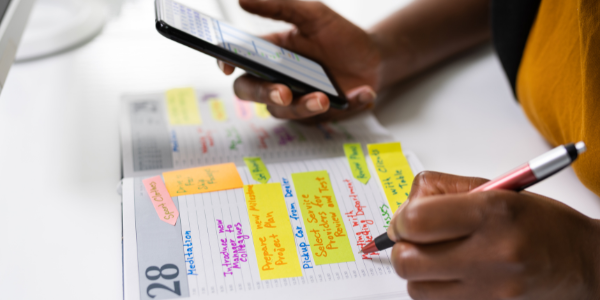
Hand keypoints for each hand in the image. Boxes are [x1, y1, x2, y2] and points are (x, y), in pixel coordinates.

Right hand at [218, 0, 380, 122]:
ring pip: (283, 112)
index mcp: (271, 54)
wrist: (376, 59)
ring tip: (324, 97)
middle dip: (264, 94)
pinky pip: (320, 119)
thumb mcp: (313, 15)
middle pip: (252, 92)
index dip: (226, 63)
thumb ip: (279, 7)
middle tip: (284, 93)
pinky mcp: (316, 115)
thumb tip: (242, 0)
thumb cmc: (341, 36)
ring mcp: (295, 100)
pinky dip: (344, 106)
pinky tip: (361, 92)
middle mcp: (277, 79)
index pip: (239, 60)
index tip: (228, 66)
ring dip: (302, 107)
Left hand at [387, 171, 599, 299]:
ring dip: (417, 272)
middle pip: (409, 260)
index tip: (405, 220)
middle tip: (415, 240)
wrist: (584, 262)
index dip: (401, 220)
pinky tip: (452, 274)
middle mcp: (492, 254)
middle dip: (403, 247)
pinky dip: (435, 289)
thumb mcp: (496, 190)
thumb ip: (443, 191)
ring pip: (416, 288)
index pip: (416, 221)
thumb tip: (403, 210)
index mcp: (492, 213)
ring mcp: (491, 290)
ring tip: (438, 257)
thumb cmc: (539, 222)